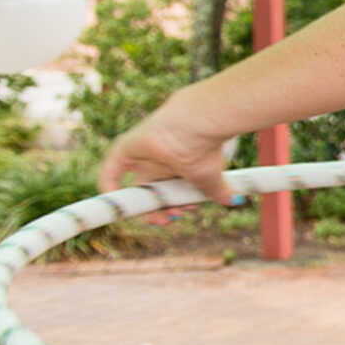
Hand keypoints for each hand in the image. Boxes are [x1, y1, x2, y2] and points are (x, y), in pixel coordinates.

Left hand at [97, 102, 234, 205]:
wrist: (197, 126)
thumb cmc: (205, 148)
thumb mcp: (211, 177)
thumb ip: (218, 191)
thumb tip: (234, 201)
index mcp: (175, 166)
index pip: (168, 191)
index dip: (171, 206)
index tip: (179, 214)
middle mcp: (157, 162)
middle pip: (152, 192)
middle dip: (160, 210)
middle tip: (170, 218)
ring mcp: (141, 156)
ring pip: (136, 188)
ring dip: (146, 207)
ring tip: (162, 214)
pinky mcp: (125, 149)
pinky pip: (110, 172)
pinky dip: (111, 189)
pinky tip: (121, 205)